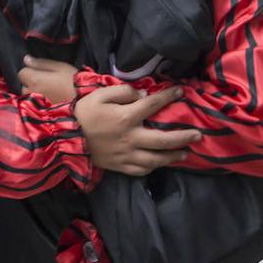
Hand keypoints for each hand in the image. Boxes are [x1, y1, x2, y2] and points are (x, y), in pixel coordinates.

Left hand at [19, 55, 78, 102]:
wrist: (84, 102)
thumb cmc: (73, 81)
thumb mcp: (59, 66)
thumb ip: (41, 63)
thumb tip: (26, 59)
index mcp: (34, 80)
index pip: (22, 72)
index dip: (30, 70)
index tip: (41, 71)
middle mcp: (31, 93)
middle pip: (23, 85)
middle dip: (31, 82)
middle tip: (46, 81)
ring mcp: (35, 104)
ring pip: (27, 95)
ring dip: (33, 92)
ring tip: (49, 90)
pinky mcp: (41, 112)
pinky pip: (33, 104)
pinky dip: (39, 101)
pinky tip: (50, 98)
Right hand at [74, 85, 201, 175]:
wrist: (65, 138)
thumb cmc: (84, 113)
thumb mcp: (100, 94)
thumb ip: (123, 91)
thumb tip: (142, 95)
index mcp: (126, 117)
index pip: (153, 105)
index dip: (169, 96)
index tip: (181, 91)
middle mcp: (131, 138)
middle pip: (163, 139)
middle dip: (183, 137)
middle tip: (197, 135)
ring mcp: (126, 155)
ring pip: (156, 159)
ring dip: (173, 157)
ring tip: (185, 154)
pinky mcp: (120, 166)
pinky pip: (141, 170)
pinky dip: (153, 168)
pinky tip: (159, 164)